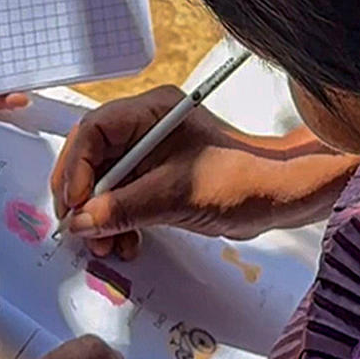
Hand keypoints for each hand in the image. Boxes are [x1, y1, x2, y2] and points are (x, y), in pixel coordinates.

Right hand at [52, 86, 359, 257]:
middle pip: (92, 157)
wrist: (284, 195)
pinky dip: (119, 222)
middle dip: (84, 198)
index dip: (77, 169)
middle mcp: (145, 128)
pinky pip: (124, 199)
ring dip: (99, 217)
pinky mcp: (160, 179)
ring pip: (105, 183)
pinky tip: (126, 243)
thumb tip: (81, 223)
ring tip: (106, 246)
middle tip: (79, 231)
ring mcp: (152, 154)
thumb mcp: (177, 195)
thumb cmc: (244, 180)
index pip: (93, 132)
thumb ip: (124, 208)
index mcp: (149, 112)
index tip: (75, 206)